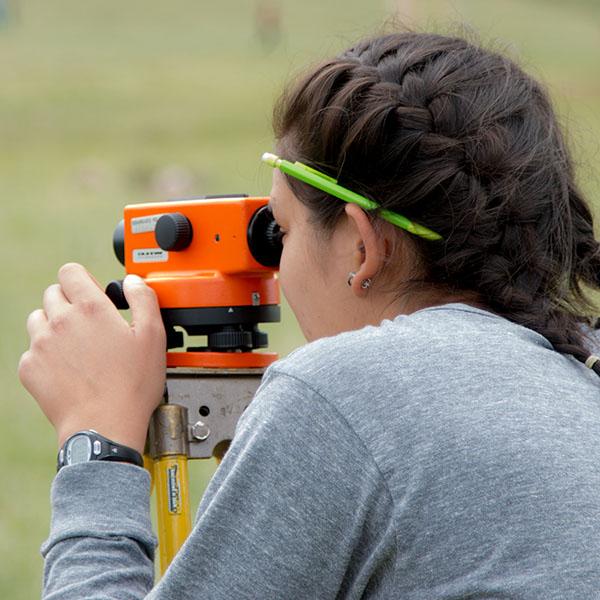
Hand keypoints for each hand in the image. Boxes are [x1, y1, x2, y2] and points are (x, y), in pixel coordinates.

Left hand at [18, 263, 165, 453]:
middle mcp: (60, 321)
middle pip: (53, 293)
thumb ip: (144, 299)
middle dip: (70, 302)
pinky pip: (32, 350)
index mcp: (90, 308)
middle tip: (91, 325)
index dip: (83, 279)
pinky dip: (47, 354)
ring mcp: (41, 345)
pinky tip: (69, 369)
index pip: (70, 271)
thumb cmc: (132, 384)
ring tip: (78, 346)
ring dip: (55, 325)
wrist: (105, 426)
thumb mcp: (153, 336)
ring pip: (38, 319)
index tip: (94, 294)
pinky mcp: (29, 368)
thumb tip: (132, 281)